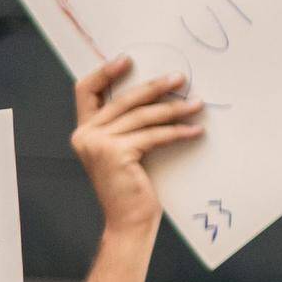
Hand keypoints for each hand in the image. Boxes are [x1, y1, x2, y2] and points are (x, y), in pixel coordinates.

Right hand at [65, 58, 205, 244]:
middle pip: (122, 99)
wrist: (128, 222)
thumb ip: (126, 126)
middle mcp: (86, 135)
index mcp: (84, 131)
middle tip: (180, 78)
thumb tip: (155, 95)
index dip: (105, 72)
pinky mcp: (116, 154)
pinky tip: (195, 130)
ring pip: (142, 116)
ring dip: (174, 109)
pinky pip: (153, 135)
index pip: (86, 90)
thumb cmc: (130, 189)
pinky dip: (177, 132)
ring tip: (197, 104)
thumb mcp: (123, 151)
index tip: (128, 58)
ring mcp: (98, 144)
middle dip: (154, 86)